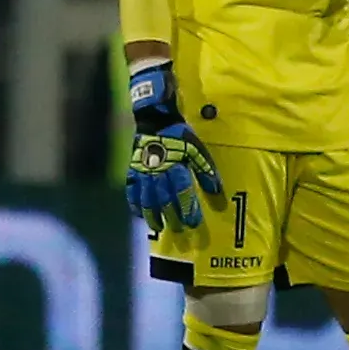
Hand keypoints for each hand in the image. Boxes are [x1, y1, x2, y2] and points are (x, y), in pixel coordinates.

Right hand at [123, 62, 219, 230]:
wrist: (153, 120)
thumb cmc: (178, 135)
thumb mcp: (196, 149)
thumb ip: (206, 171)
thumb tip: (216, 192)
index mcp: (175, 166)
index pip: (181, 193)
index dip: (187, 208)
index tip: (192, 222)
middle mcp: (157, 173)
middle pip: (164, 199)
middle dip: (172, 216)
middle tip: (180, 229)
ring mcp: (143, 173)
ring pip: (146, 198)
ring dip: (153, 214)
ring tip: (159, 227)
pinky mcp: (133, 171)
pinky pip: (131, 190)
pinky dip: (134, 204)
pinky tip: (139, 215)